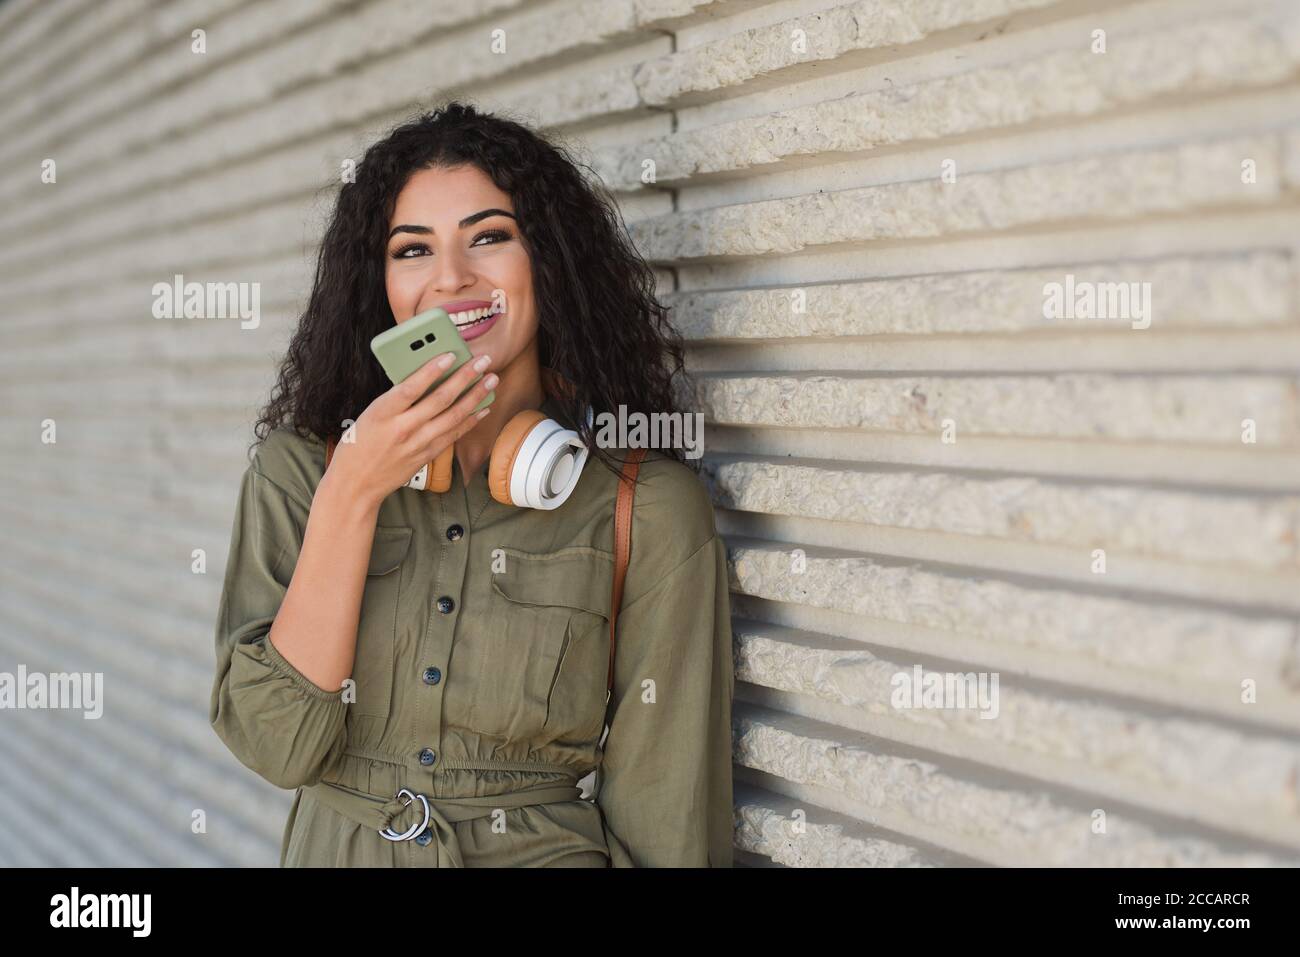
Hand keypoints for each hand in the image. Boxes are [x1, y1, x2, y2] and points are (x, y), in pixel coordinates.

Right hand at [325, 351, 496, 507]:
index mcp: (382, 413)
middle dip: (465, 377)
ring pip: (454, 416)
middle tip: (484, 361)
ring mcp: (417, 444)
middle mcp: (402, 428)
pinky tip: (483, 408)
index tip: (451, 354)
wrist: (357, 483)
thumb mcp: (370, 414)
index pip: (411, 387)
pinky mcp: (427, 455)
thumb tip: (427, 376)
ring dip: (476, 396)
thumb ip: (396, 398)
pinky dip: (470, 419)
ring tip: (491, 380)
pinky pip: (454, 434)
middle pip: (440, 399)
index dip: (432, 370)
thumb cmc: (360, 443)